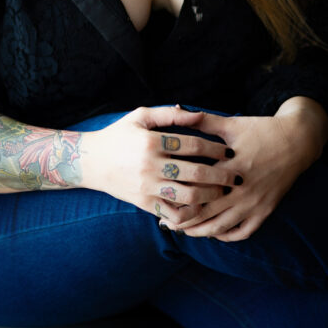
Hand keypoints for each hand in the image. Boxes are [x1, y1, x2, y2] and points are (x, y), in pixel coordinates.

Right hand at [80, 106, 241, 225]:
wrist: (91, 162)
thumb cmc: (119, 135)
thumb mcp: (140, 117)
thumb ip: (169, 114)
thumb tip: (197, 114)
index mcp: (151, 141)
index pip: (192, 144)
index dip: (214, 148)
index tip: (228, 151)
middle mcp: (150, 165)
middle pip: (195, 172)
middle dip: (221, 175)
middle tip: (236, 176)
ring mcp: (147, 187)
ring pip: (187, 196)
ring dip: (210, 195)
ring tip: (222, 192)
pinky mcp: (144, 203)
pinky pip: (172, 213)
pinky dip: (190, 214)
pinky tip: (202, 208)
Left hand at [169, 101, 327, 240]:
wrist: (296, 141)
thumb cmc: (261, 130)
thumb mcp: (231, 124)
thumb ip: (203, 122)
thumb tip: (177, 108)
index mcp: (230, 167)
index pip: (199, 190)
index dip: (179, 198)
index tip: (162, 201)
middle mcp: (242, 189)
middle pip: (207, 214)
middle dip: (185, 221)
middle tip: (166, 222)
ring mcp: (255, 203)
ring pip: (223, 227)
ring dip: (202, 232)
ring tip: (185, 232)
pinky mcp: (265, 210)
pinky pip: (244, 231)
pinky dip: (227, 235)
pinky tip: (214, 233)